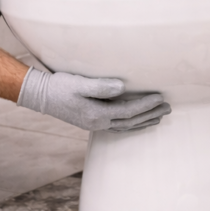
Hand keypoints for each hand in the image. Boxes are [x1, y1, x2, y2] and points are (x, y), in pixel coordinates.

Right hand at [16, 68, 170, 131]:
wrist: (41, 96)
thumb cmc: (59, 87)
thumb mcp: (79, 84)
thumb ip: (101, 86)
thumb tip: (122, 87)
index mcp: (97, 115)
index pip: (128, 111)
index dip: (146, 104)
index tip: (160, 97)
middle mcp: (98, 123)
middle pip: (131, 121)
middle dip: (151, 114)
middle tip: (168, 108)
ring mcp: (95, 124)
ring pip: (126, 126)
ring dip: (144, 121)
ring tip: (160, 116)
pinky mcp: (92, 121)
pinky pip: (118, 126)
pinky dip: (131, 124)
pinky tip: (137, 121)